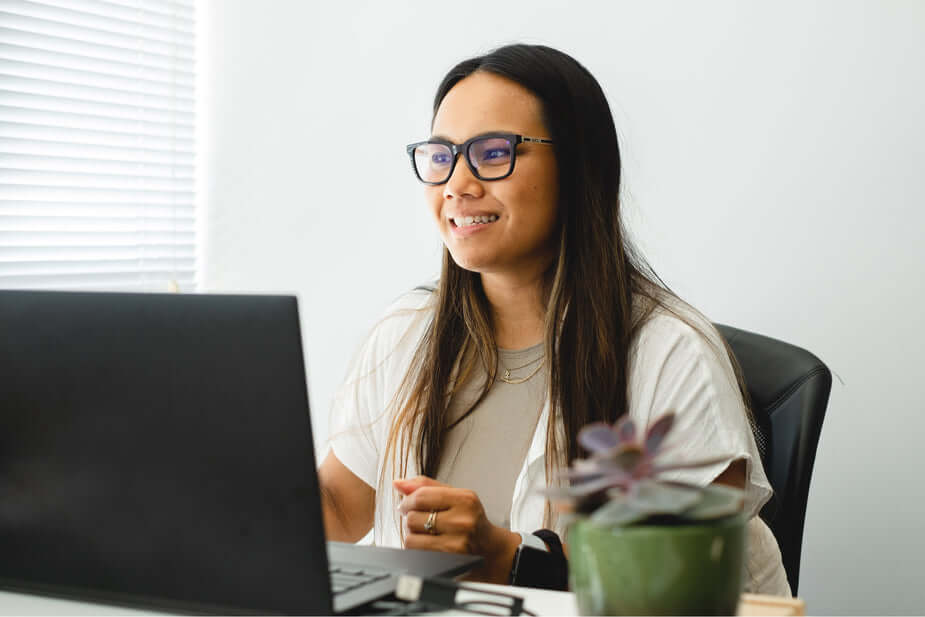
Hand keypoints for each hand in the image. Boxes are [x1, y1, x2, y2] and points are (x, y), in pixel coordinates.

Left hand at [394, 476, 520, 583]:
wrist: (489, 550)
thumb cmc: (469, 520)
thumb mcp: (455, 497)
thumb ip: (426, 487)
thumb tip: (398, 483)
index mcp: (465, 499)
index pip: (422, 495)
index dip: (407, 501)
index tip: (406, 505)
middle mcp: (463, 521)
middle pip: (413, 517)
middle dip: (410, 519)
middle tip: (420, 521)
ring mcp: (457, 543)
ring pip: (411, 538)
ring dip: (412, 535)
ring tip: (425, 534)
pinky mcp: (449, 561)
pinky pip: (417, 553)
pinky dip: (417, 549)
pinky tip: (430, 545)